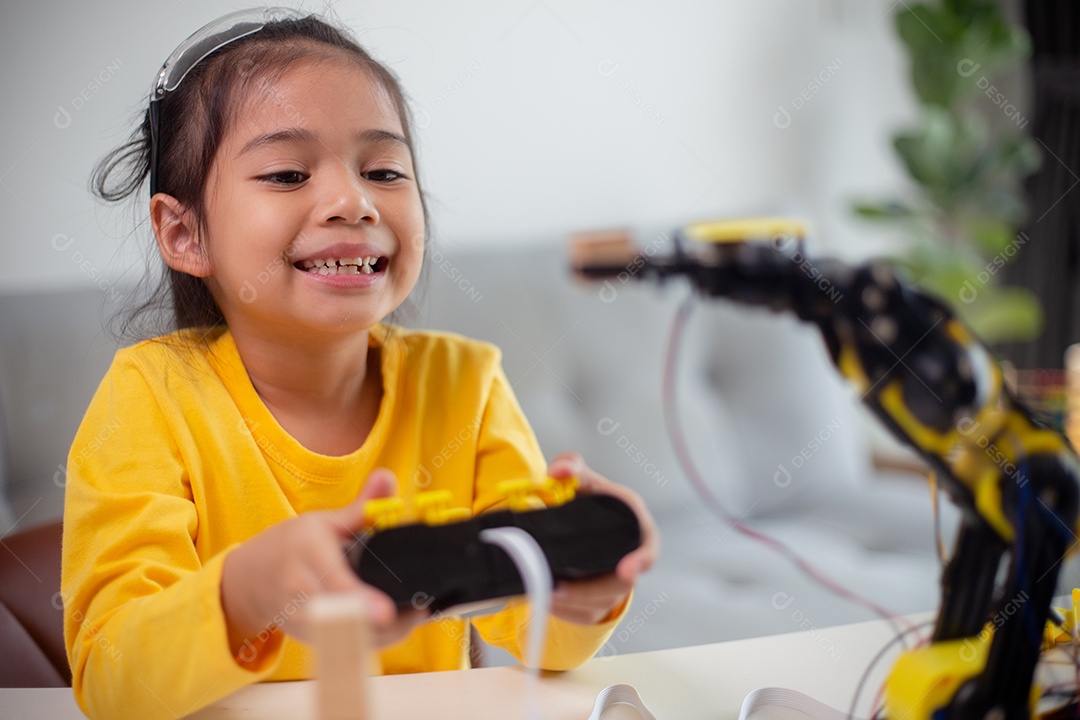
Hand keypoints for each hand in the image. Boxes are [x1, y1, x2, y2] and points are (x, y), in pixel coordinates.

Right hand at [220, 468, 427, 656]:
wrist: (250, 578)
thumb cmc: (294, 545)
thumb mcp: (325, 521)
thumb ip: (362, 505)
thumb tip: (387, 477)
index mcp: (306, 549)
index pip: (332, 579)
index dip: (358, 598)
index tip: (385, 613)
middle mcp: (298, 586)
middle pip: (337, 615)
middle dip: (376, 624)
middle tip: (414, 614)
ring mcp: (299, 616)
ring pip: (341, 636)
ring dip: (378, 634)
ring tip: (410, 617)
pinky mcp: (304, 636)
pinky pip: (340, 646)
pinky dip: (368, 641)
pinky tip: (393, 627)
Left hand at [544, 452, 659, 624]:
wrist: (582, 528)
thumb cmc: (592, 503)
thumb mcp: (584, 482)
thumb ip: (572, 467)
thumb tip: (558, 471)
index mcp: (634, 527)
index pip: (647, 548)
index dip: (641, 560)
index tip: (626, 570)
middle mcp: (629, 559)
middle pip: (617, 585)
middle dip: (588, 590)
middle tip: (558, 588)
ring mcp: (615, 585)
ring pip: (597, 603)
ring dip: (571, 602)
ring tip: (544, 592)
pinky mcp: (597, 604)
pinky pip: (582, 613)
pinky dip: (562, 610)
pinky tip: (543, 599)